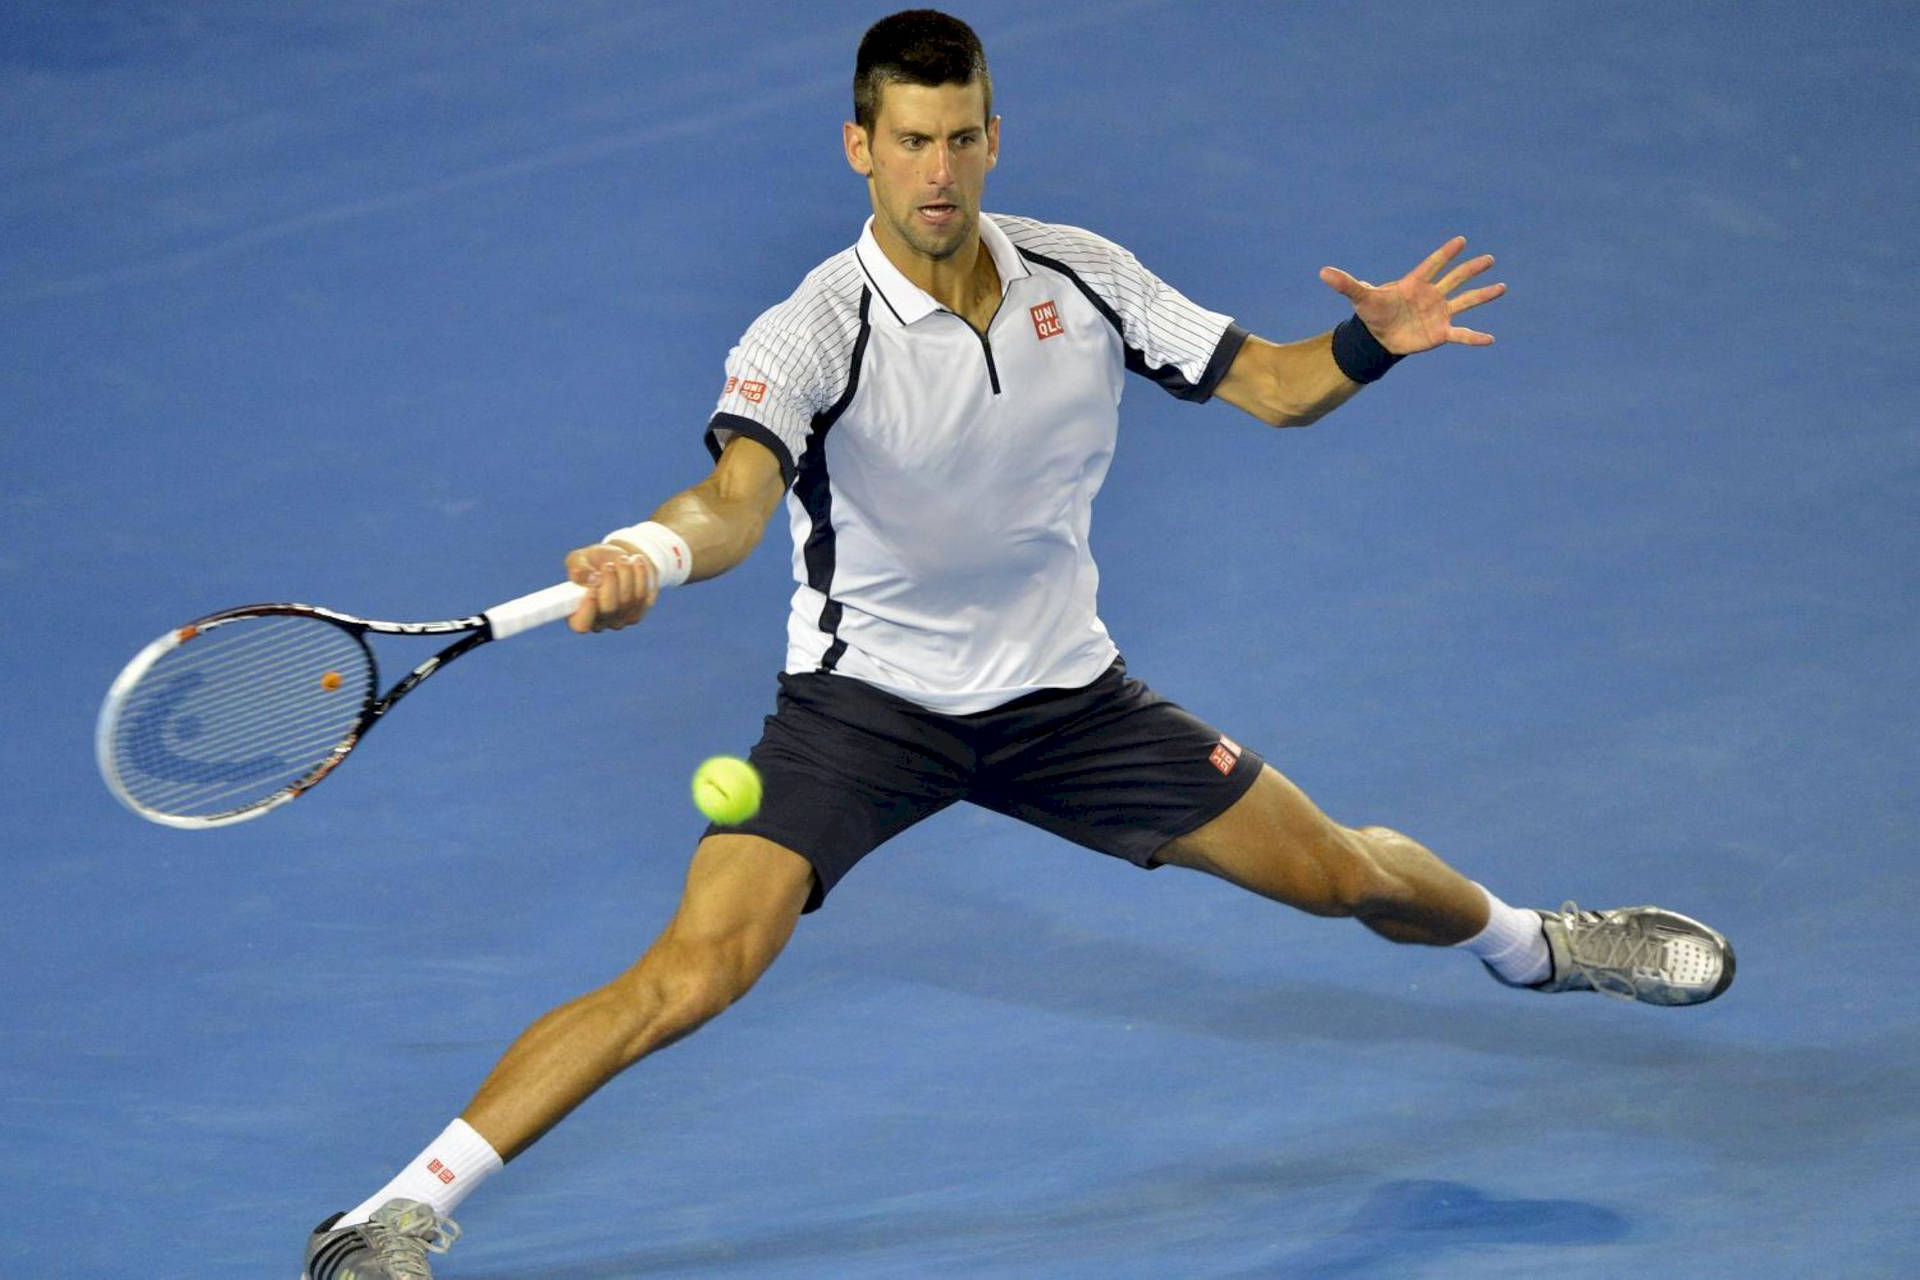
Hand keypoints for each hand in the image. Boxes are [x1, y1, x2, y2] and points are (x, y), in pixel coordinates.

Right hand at [564, 543, 658, 632]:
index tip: (591, 589)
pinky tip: (636, 560)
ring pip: (627, 601)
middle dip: (609, 583)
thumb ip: (578, 567)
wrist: (617, 559)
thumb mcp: (579, 558)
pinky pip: (642, 596)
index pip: (581, 624)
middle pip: (608, 610)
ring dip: (626, 575)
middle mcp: (599, 621)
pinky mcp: (638, 612)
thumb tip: (588, 577)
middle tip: (608, 565)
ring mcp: (620, 619)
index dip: (587, 610)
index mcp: (577, 613)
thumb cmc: (592, 561)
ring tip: (622, 558)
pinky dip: (640, 576)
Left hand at [1319, 236, 1505, 354]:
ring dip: (1483, 295)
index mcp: (1415, 283)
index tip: (1461, 241)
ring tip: (1501, 287)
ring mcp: (1439, 313)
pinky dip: (1474, 337)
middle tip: (1489, 259)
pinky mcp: (1441, 333)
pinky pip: (1461, 334)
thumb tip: (1322, 272)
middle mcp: (1431, 295)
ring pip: (1465, 302)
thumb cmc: (1372, 313)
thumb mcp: (1359, 297)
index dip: (1445, 254)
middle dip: (1471, 269)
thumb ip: (1346, 284)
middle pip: (1455, 279)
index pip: (1432, 265)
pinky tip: (1490, 339)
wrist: (1378, 338)